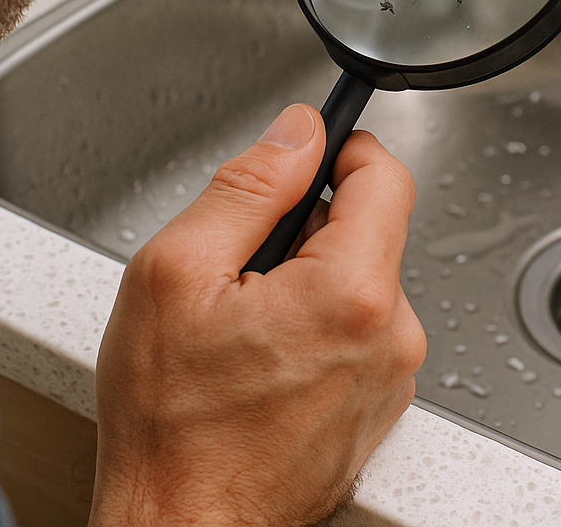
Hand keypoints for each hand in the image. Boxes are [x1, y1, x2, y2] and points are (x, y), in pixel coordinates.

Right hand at [88, 104, 425, 526]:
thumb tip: (295, 133)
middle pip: (366, 230)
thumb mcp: (175, 272)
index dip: (338, 150)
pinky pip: (353, 335)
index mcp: (351, 293)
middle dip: (302, 230)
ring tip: (240, 331)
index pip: (384, 174)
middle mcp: (389, 337)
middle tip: (236, 272)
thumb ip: (247, 186)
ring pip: (356, 284)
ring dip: (303, 286)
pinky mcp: (375, 408)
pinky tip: (257, 365)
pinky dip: (311, 332)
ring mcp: (387, 378)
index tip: (302, 156)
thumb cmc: (172, 428)